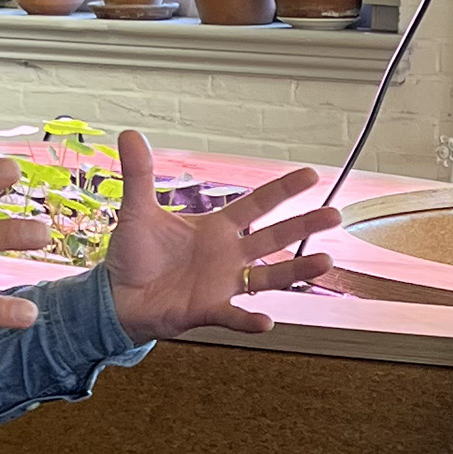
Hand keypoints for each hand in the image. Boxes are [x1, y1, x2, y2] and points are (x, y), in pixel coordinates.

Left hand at [101, 130, 345, 341]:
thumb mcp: (138, 211)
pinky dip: (248, 319)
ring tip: (324, 262)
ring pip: (267, 277)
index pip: (256, 204)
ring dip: (295, 271)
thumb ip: (139, 174)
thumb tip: (129, 133)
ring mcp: (222, 284)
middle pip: (274, 237)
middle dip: (304, 225)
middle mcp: (228, 255)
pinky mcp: (208, 309)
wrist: (118, 296)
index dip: (283, 189)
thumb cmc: (134, 254)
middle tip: (334, 214)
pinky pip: (233, 316)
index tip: (311, 175)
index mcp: (216, 228)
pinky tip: (265, 321)